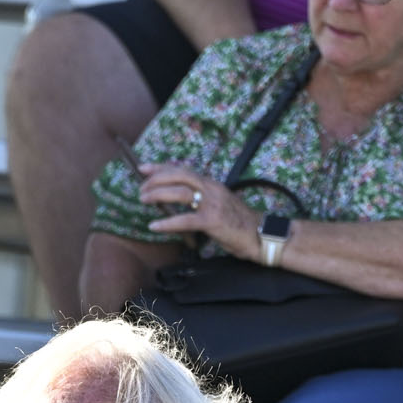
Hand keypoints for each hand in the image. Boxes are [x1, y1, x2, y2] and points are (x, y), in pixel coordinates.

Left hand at [134, 162, 263, 258]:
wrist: (261, 235)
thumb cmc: (239, 223)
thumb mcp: (219, 204)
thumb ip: (202, 199)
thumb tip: (179, 201)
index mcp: (212, 184)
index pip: (183, 170)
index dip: (161, 167)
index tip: (143, 168)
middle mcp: (211, 189)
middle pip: (179, 176)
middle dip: (156, 179)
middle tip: (141, 188)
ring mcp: (212, 204)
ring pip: (180, 193)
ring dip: (158, 195)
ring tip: (143, 200)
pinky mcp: (212, 221)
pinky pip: (185, 220)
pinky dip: (167, 222)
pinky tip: (154, 225)